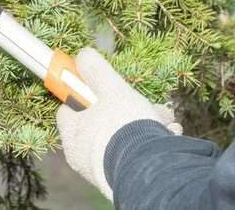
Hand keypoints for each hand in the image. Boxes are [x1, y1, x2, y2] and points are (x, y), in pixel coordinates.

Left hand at [56, 48, 182, 200]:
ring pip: (122, 138)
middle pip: (101, 123)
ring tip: (164, 122)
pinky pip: (135, 155)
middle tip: (147, 106)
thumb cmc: (124, 128)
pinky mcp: (124, 178)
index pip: (69, 109)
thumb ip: (96, 71)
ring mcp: (103, 169)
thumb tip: (83, 56)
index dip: (84, 94)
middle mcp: (84, 156)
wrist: (149, 172)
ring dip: (145, 125)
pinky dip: (150, 144)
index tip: (100, 88)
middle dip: (126, 110)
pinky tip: (165, 137)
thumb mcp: (110, 89)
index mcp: (74, 135)